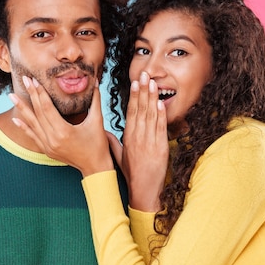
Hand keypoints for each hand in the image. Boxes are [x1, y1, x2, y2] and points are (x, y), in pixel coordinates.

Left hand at [10, 76, 113, 176]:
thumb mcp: (97, 122)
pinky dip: (24, 127)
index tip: (34, 80)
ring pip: (32, 124)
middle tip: (24, 79)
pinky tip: (15, 118)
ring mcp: (48, 146)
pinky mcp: (47, 150)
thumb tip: (95, 81)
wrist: (95, 167)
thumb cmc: (98, 145)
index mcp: (64, 131)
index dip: (40, 93)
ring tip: (11, 96)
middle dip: (31, 95)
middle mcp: (53, 139)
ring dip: (22, 109)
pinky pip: (33, 136)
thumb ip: (96, 101)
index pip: (47, 108)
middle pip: (38, 113)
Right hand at [115, 72, 168, 211]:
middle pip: (140, 110)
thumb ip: (113, 143)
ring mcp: (149, 142)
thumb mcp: (119, 158)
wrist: (143, 191)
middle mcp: (138, 138)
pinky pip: (160, 128)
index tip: (135, 82)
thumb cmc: (132, 175)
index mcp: (128, 138)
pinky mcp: (160, 148)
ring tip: (154, 82)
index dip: (133, 96)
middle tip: (145, 74)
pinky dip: (161, 115)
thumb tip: (103, 132)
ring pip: (151, 116)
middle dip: (143, 91)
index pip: (131, 113)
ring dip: (152, 98)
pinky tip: (161, 103)